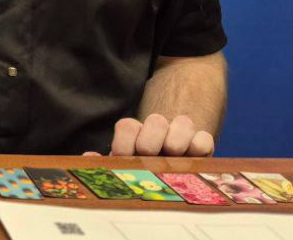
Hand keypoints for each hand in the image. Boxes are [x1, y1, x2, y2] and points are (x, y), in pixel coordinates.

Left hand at [84, 113, 214, 156]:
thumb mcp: (121, 167)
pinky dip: (198, 148)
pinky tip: (190, 160)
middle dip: (151, 142)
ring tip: (171, 159)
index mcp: (134, 134)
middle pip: (156, 121)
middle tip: (149, 157)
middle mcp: (158, 129)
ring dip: (176, 143)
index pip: (127, 126)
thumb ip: (104, 163)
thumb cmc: (139, 171)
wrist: (168, 169)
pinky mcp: (203, 144)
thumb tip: (88, 158)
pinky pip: (204, 139)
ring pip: (184, 123)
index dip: (125, 142)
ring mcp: (181, 135)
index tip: (124, 157)